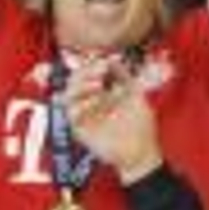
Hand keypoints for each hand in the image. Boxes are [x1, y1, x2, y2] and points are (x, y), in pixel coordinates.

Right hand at [64, 55, 162, 182]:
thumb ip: (123, 76)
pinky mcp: (80, 129)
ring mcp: (84, 114)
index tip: (105, 62)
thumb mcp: (136, 94)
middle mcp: (89, 100)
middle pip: (74, 79)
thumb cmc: (140, 124)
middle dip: (85, 71)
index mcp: (101, 91)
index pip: (87, 72)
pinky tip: (95, 102)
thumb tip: (112, 58)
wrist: (141, 152)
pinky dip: (80, 104)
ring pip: (67, 94)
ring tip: (98, 85)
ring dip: (80, 85)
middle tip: (101, 69)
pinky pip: (71, 114)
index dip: (92, 64)